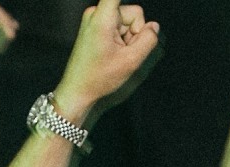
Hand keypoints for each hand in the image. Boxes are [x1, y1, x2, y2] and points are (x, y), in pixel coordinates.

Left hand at [54, 0, 160, 123]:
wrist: (77, 92)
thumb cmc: (99, 78)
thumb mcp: (131, 61)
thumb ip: (148, 39)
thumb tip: (153, 26)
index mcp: (102, 17)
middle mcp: (97, 13)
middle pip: (133, 12)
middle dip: (135, 32)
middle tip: (123, 53)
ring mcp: (95, 19)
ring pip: (128, 21)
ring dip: (128, 38)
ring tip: (116, 56)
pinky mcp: (96, 26)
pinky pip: (119, 26)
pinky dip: (122, 39)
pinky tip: (113, 54)